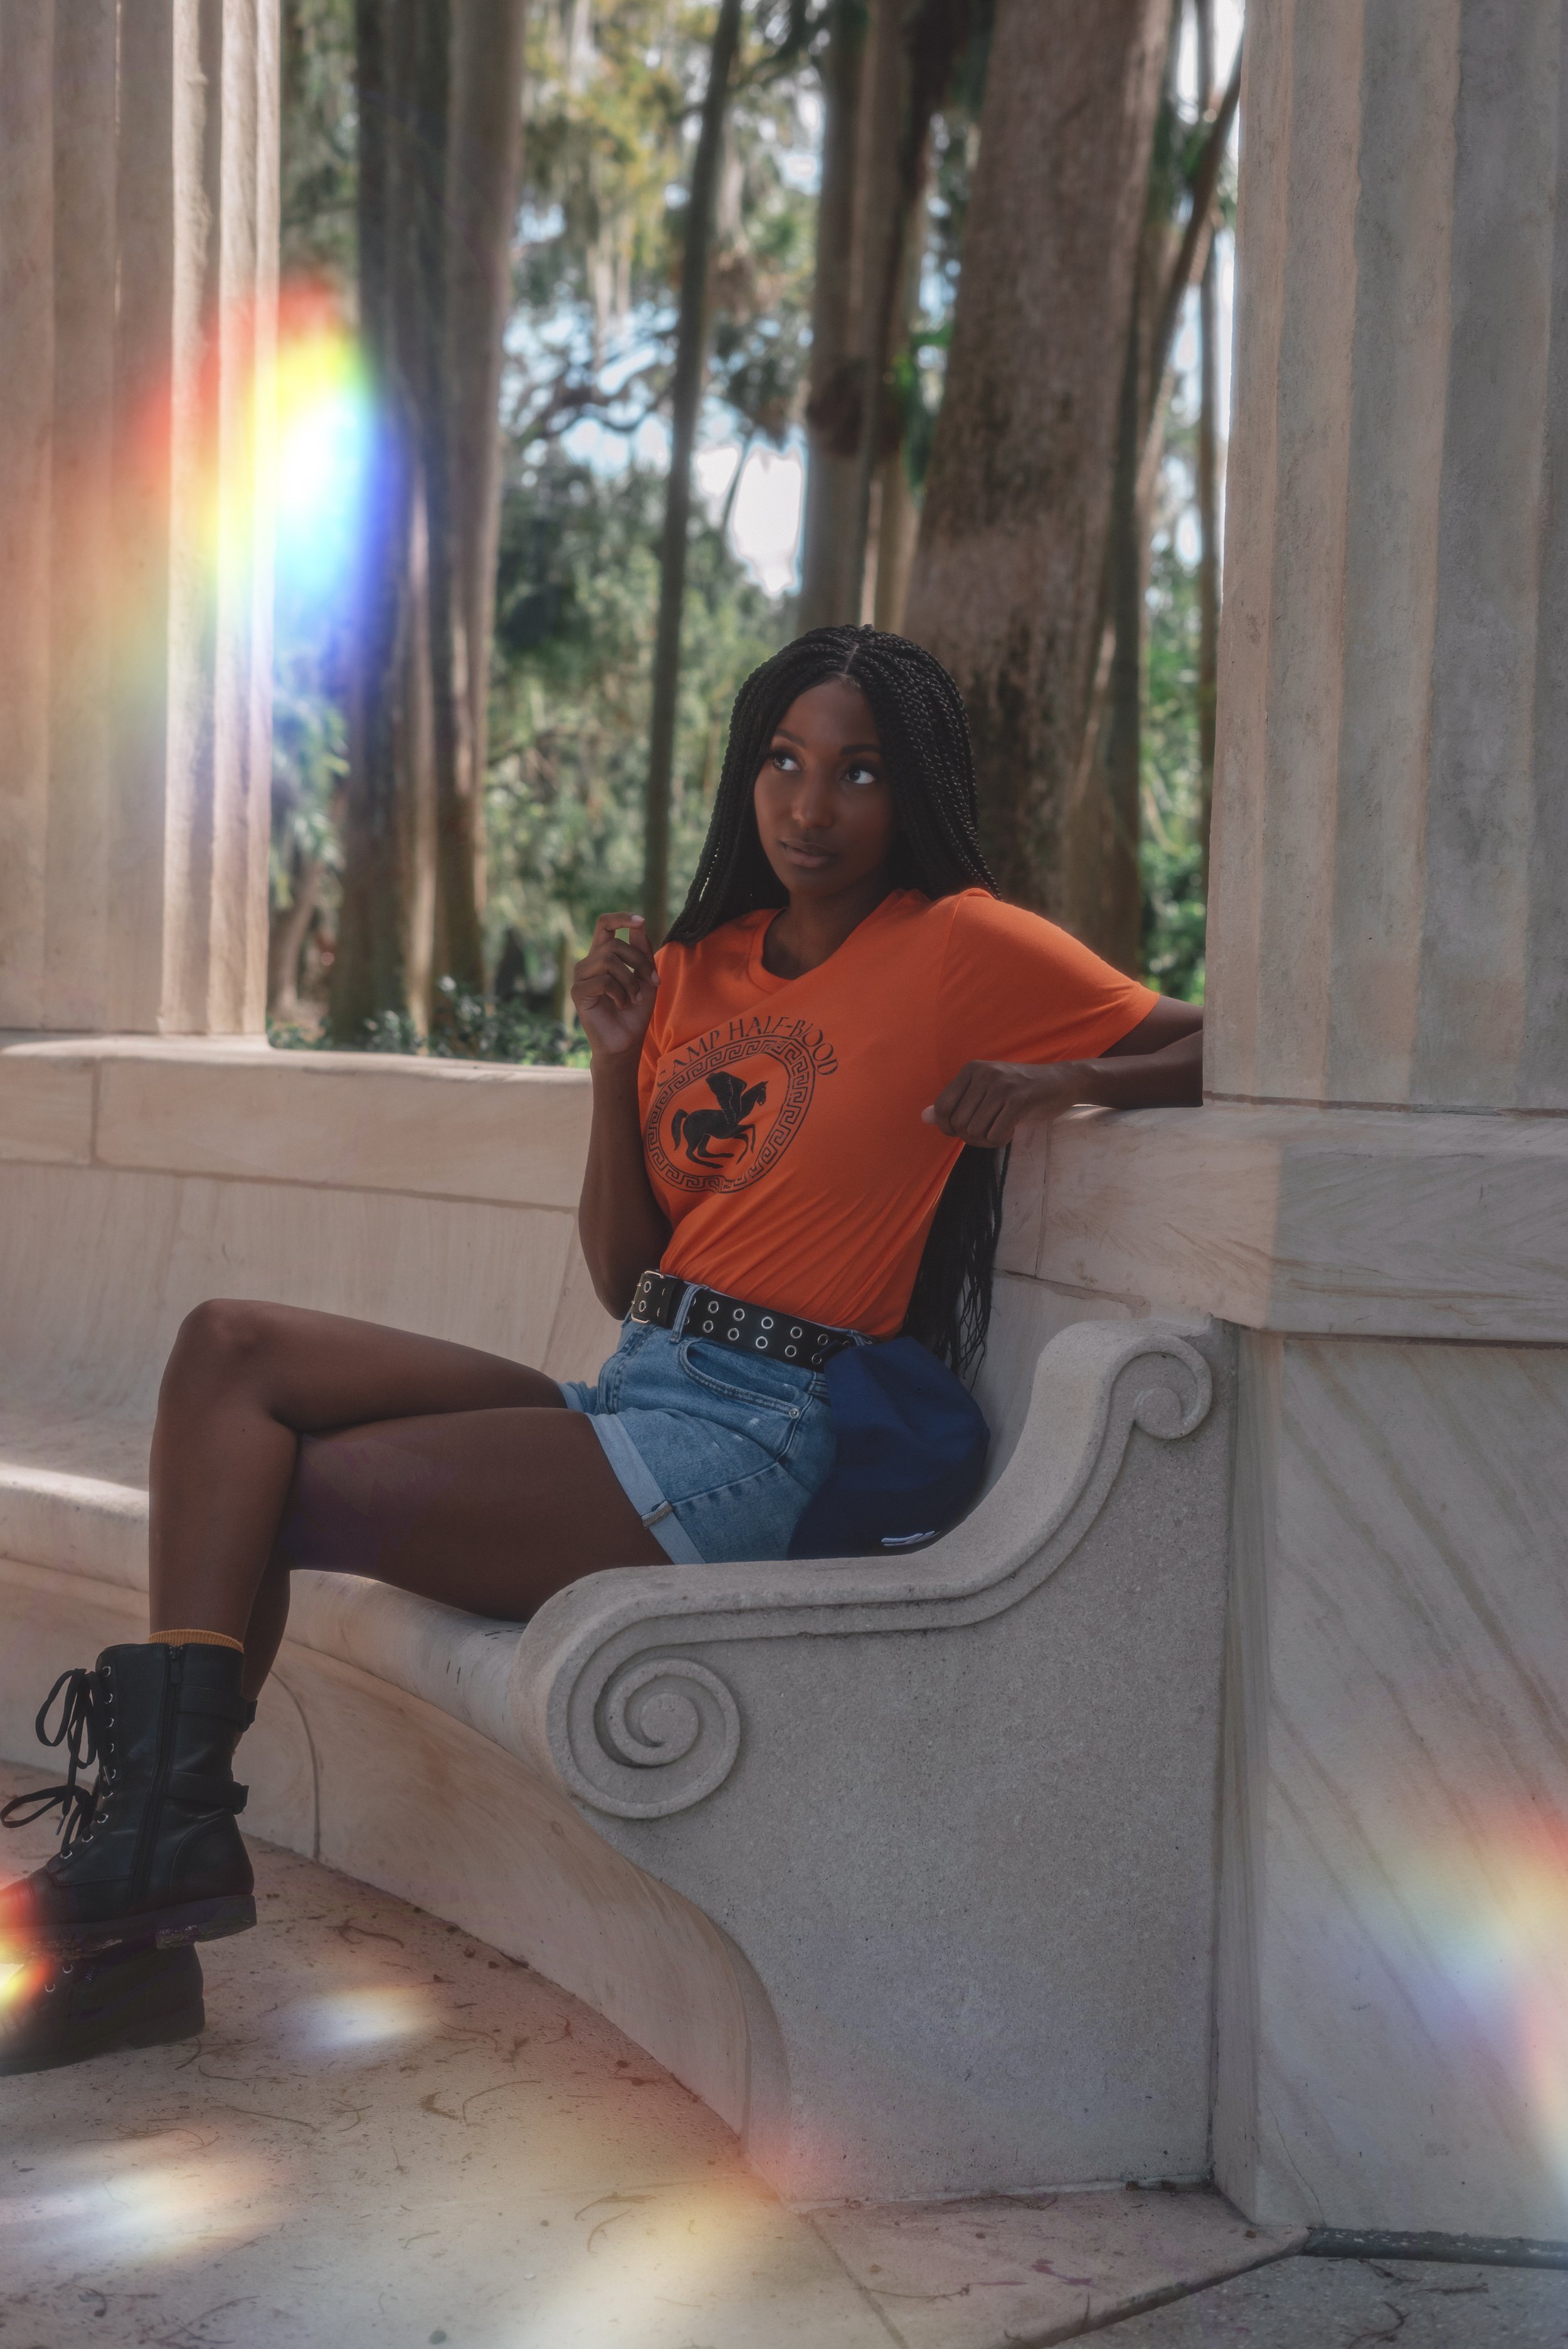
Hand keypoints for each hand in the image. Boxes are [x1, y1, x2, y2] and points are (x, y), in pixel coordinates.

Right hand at [571, 913, 658, 1059]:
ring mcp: (581, 976)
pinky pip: (603, 981)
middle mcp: (589, 962)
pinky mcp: (578, 992)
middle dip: (639, 962)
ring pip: (609, 961)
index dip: (621, 918)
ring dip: (630, 981)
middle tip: (652, 982)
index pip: (605, 925)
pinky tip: (621, 1005)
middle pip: (615, 945)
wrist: (626, 1041)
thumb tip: (640, 924)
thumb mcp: (646, 978)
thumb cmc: (635, 1011)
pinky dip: (619, 994)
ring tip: (634, 999)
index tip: (640, 921)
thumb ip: (642, 952)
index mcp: (603, 955)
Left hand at [921, 1060, 1086, 1146]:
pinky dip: (1001, 1141)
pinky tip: (1011, 1130)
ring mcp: (1001, 1086)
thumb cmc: (1019, 1089)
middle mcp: (983, 1074)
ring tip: (1000, 1129)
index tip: (962, 1130)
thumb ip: (956, 1103)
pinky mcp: (1019, 1101)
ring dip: (987, 1140)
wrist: (1061, 1081)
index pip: (942, 1107)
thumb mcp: (984, 1091)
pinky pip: (996, 1136)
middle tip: (988, 1131)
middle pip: (959, 1123)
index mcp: (971, 1070)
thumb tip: (925, 1117)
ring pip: (976, 1132)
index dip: (948, 1127)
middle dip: (971, 1137)